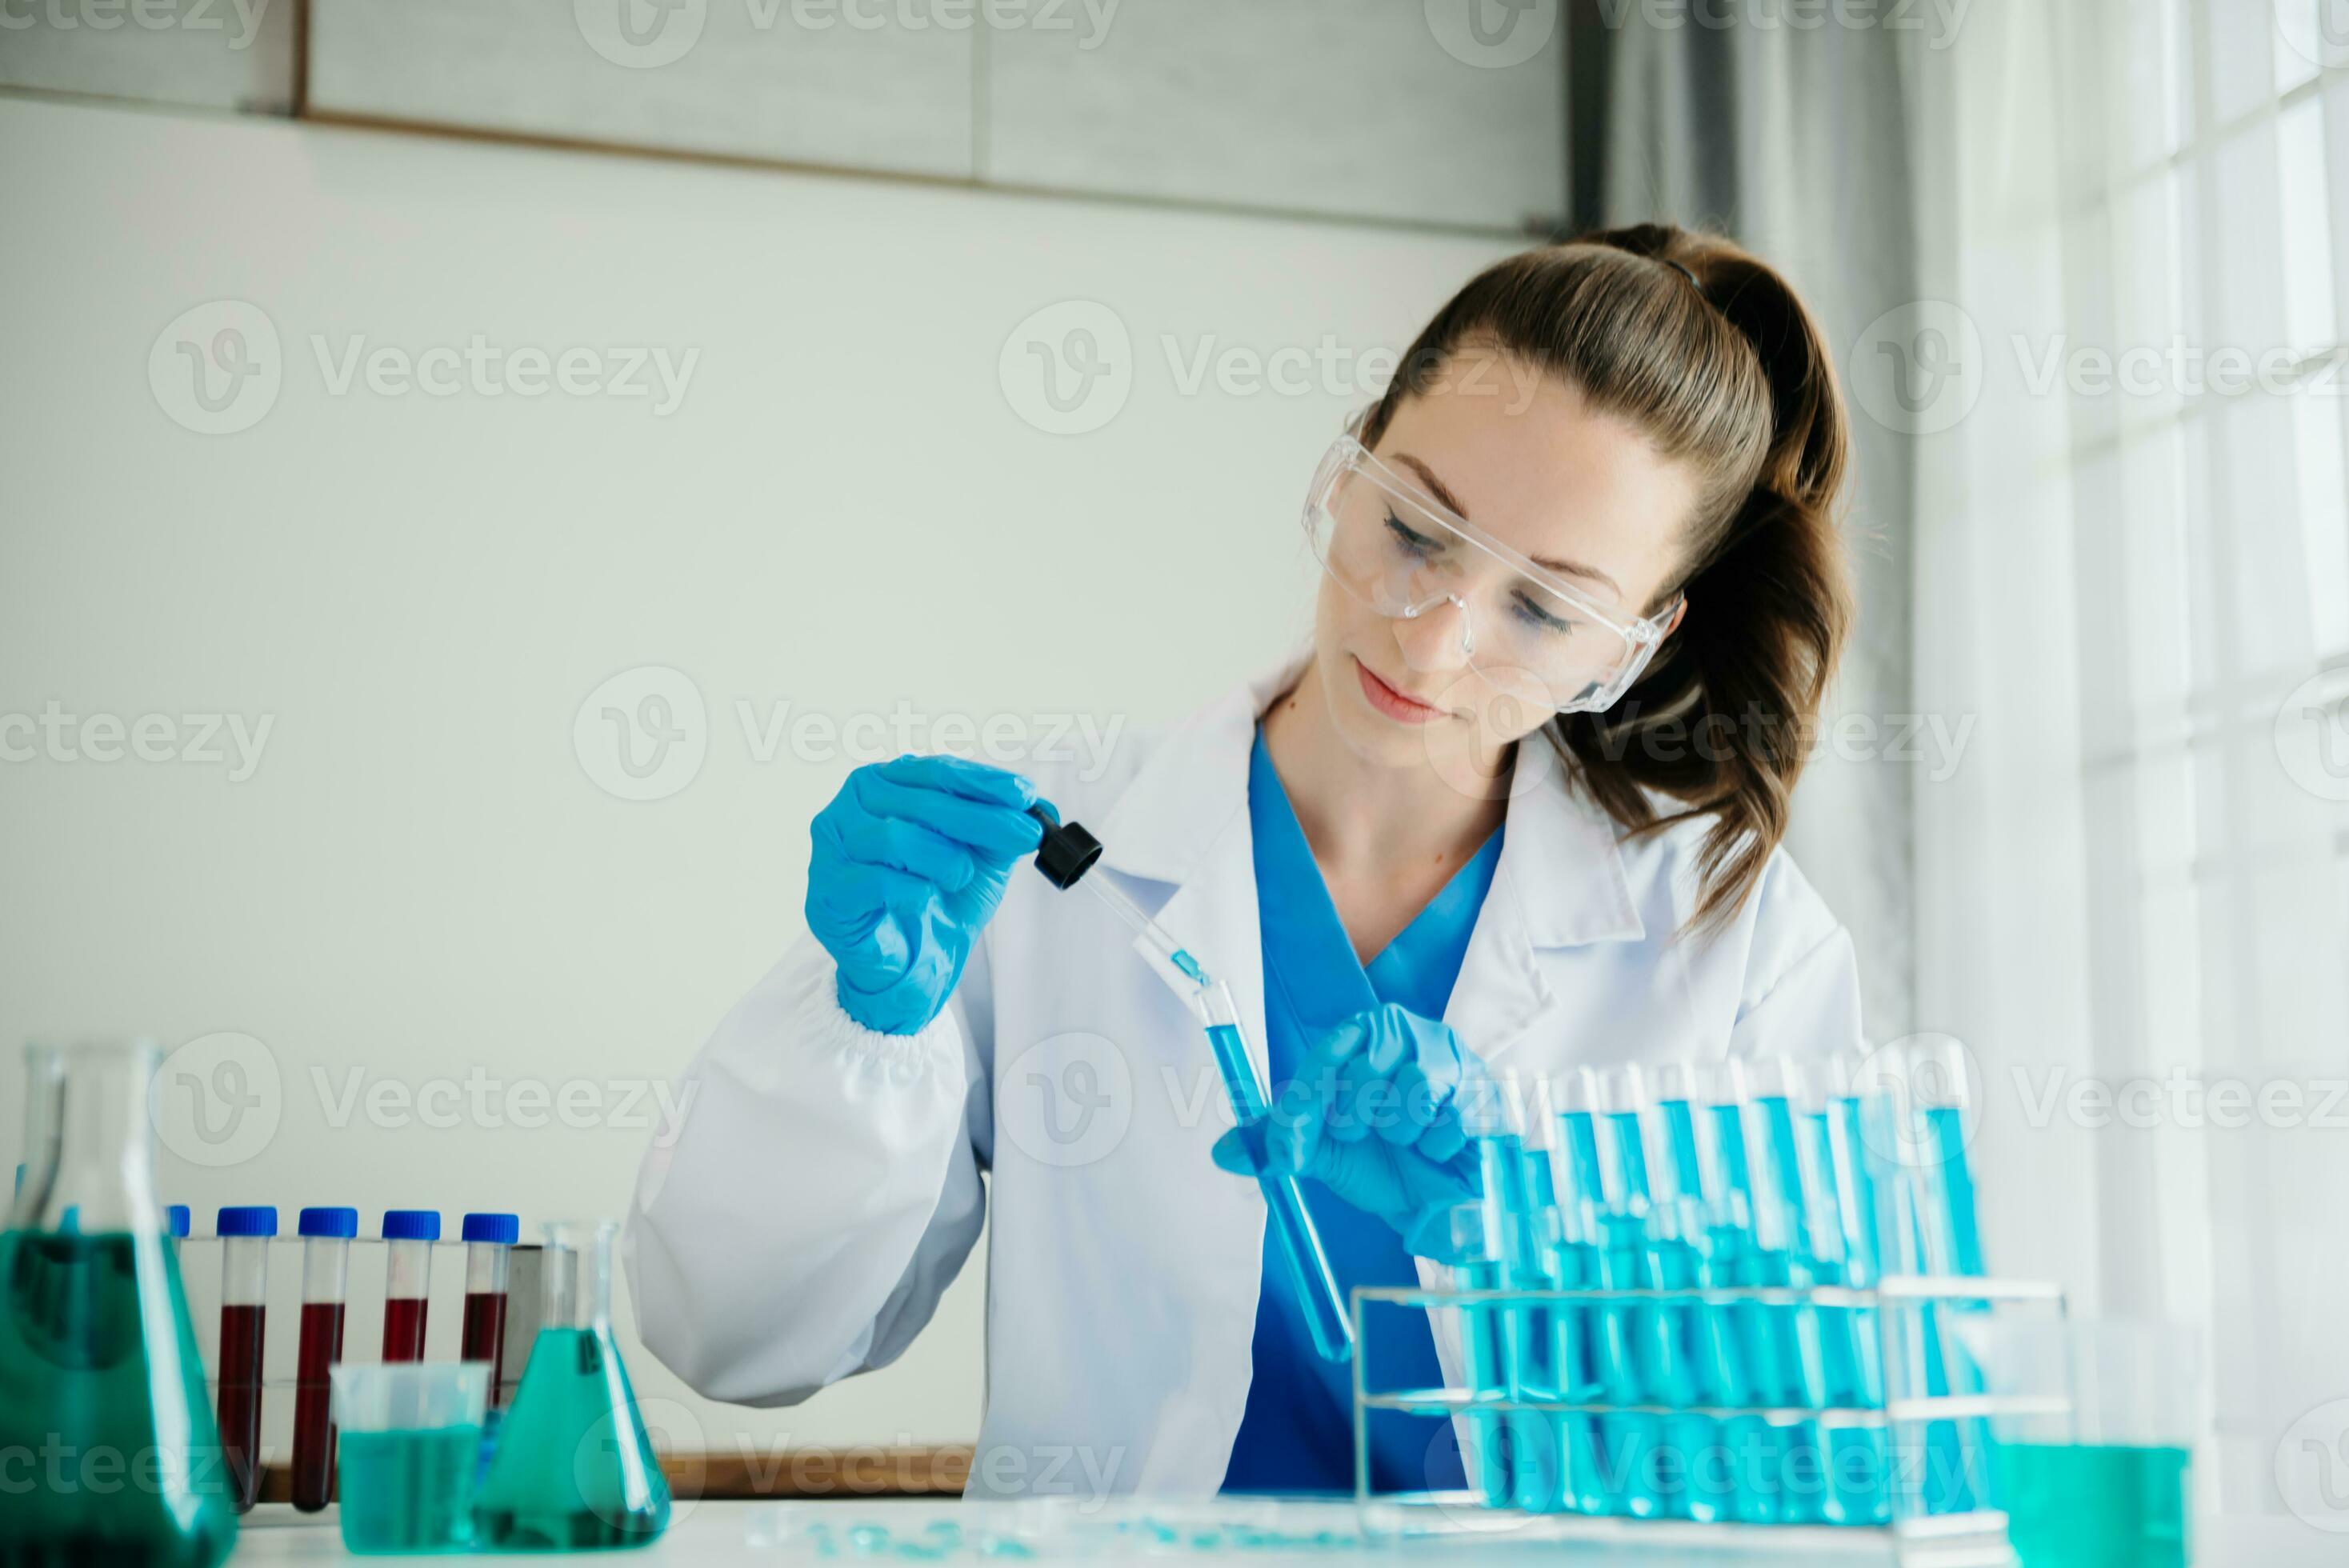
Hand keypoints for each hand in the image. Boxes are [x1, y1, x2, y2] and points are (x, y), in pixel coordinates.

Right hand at [806, 755, 1042, 1034]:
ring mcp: (832, 847)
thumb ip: (1004, 827)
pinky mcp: (827, 891)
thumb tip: (1040, 807)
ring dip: (942, 858)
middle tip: (1025, 836)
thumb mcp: (981, 858)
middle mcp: (851, 805)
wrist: (911, 966)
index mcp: (886, 784)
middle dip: (981, 819)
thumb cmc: (937, 902)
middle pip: (921, 801)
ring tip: (960, 877)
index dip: (984, 783)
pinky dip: (911, 891)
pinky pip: (875, 881)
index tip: (1024, 796)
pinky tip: (923, 900)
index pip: (937, 772)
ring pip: (893, 835)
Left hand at [1211, 1003, 1482, 1259]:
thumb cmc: (1381, 1164)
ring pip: (1410, 1092)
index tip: (1293, 1149)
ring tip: (1407, 1140)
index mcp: (1361, 1038)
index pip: (1326, 1056)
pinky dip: (1435, 1145)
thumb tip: (1222, 1153)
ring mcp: (1446, 1056)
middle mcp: (1404, 1034)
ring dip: (1401, 1133)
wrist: (1439, 1199)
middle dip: (1357, 1122)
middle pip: (1365, 1071)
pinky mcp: (1480, 1088)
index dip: (1306, 1107)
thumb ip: (1279, 1145)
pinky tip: (1438, 1147)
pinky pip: (1447, 1119)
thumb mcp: (1323, 1153)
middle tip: (1369, 1136)